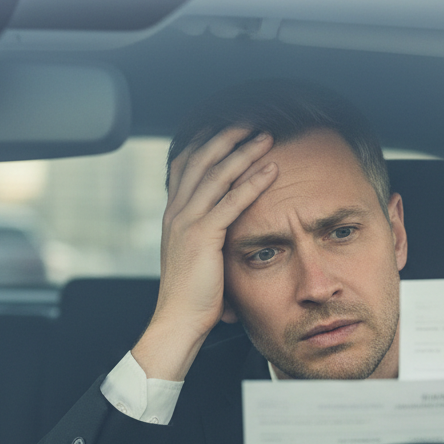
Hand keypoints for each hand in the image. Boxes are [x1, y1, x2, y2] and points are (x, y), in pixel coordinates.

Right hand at [131, 126, 276, 380]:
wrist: (177, 321)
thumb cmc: (193, 297)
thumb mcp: (197, 258)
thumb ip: (209, 238)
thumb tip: (227, 234)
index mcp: (173, 215)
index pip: (185, 165)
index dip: (205, 142)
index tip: (226, 128)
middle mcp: (176, 212)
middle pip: (200, 160)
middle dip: (227, 137)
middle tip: (250, 122)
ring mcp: (187, 222)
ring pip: (216, 175)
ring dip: (243, 152)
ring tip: (266, 138)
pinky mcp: (203, 236)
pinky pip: (231, 201)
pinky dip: (252, 182)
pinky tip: (270, 170)